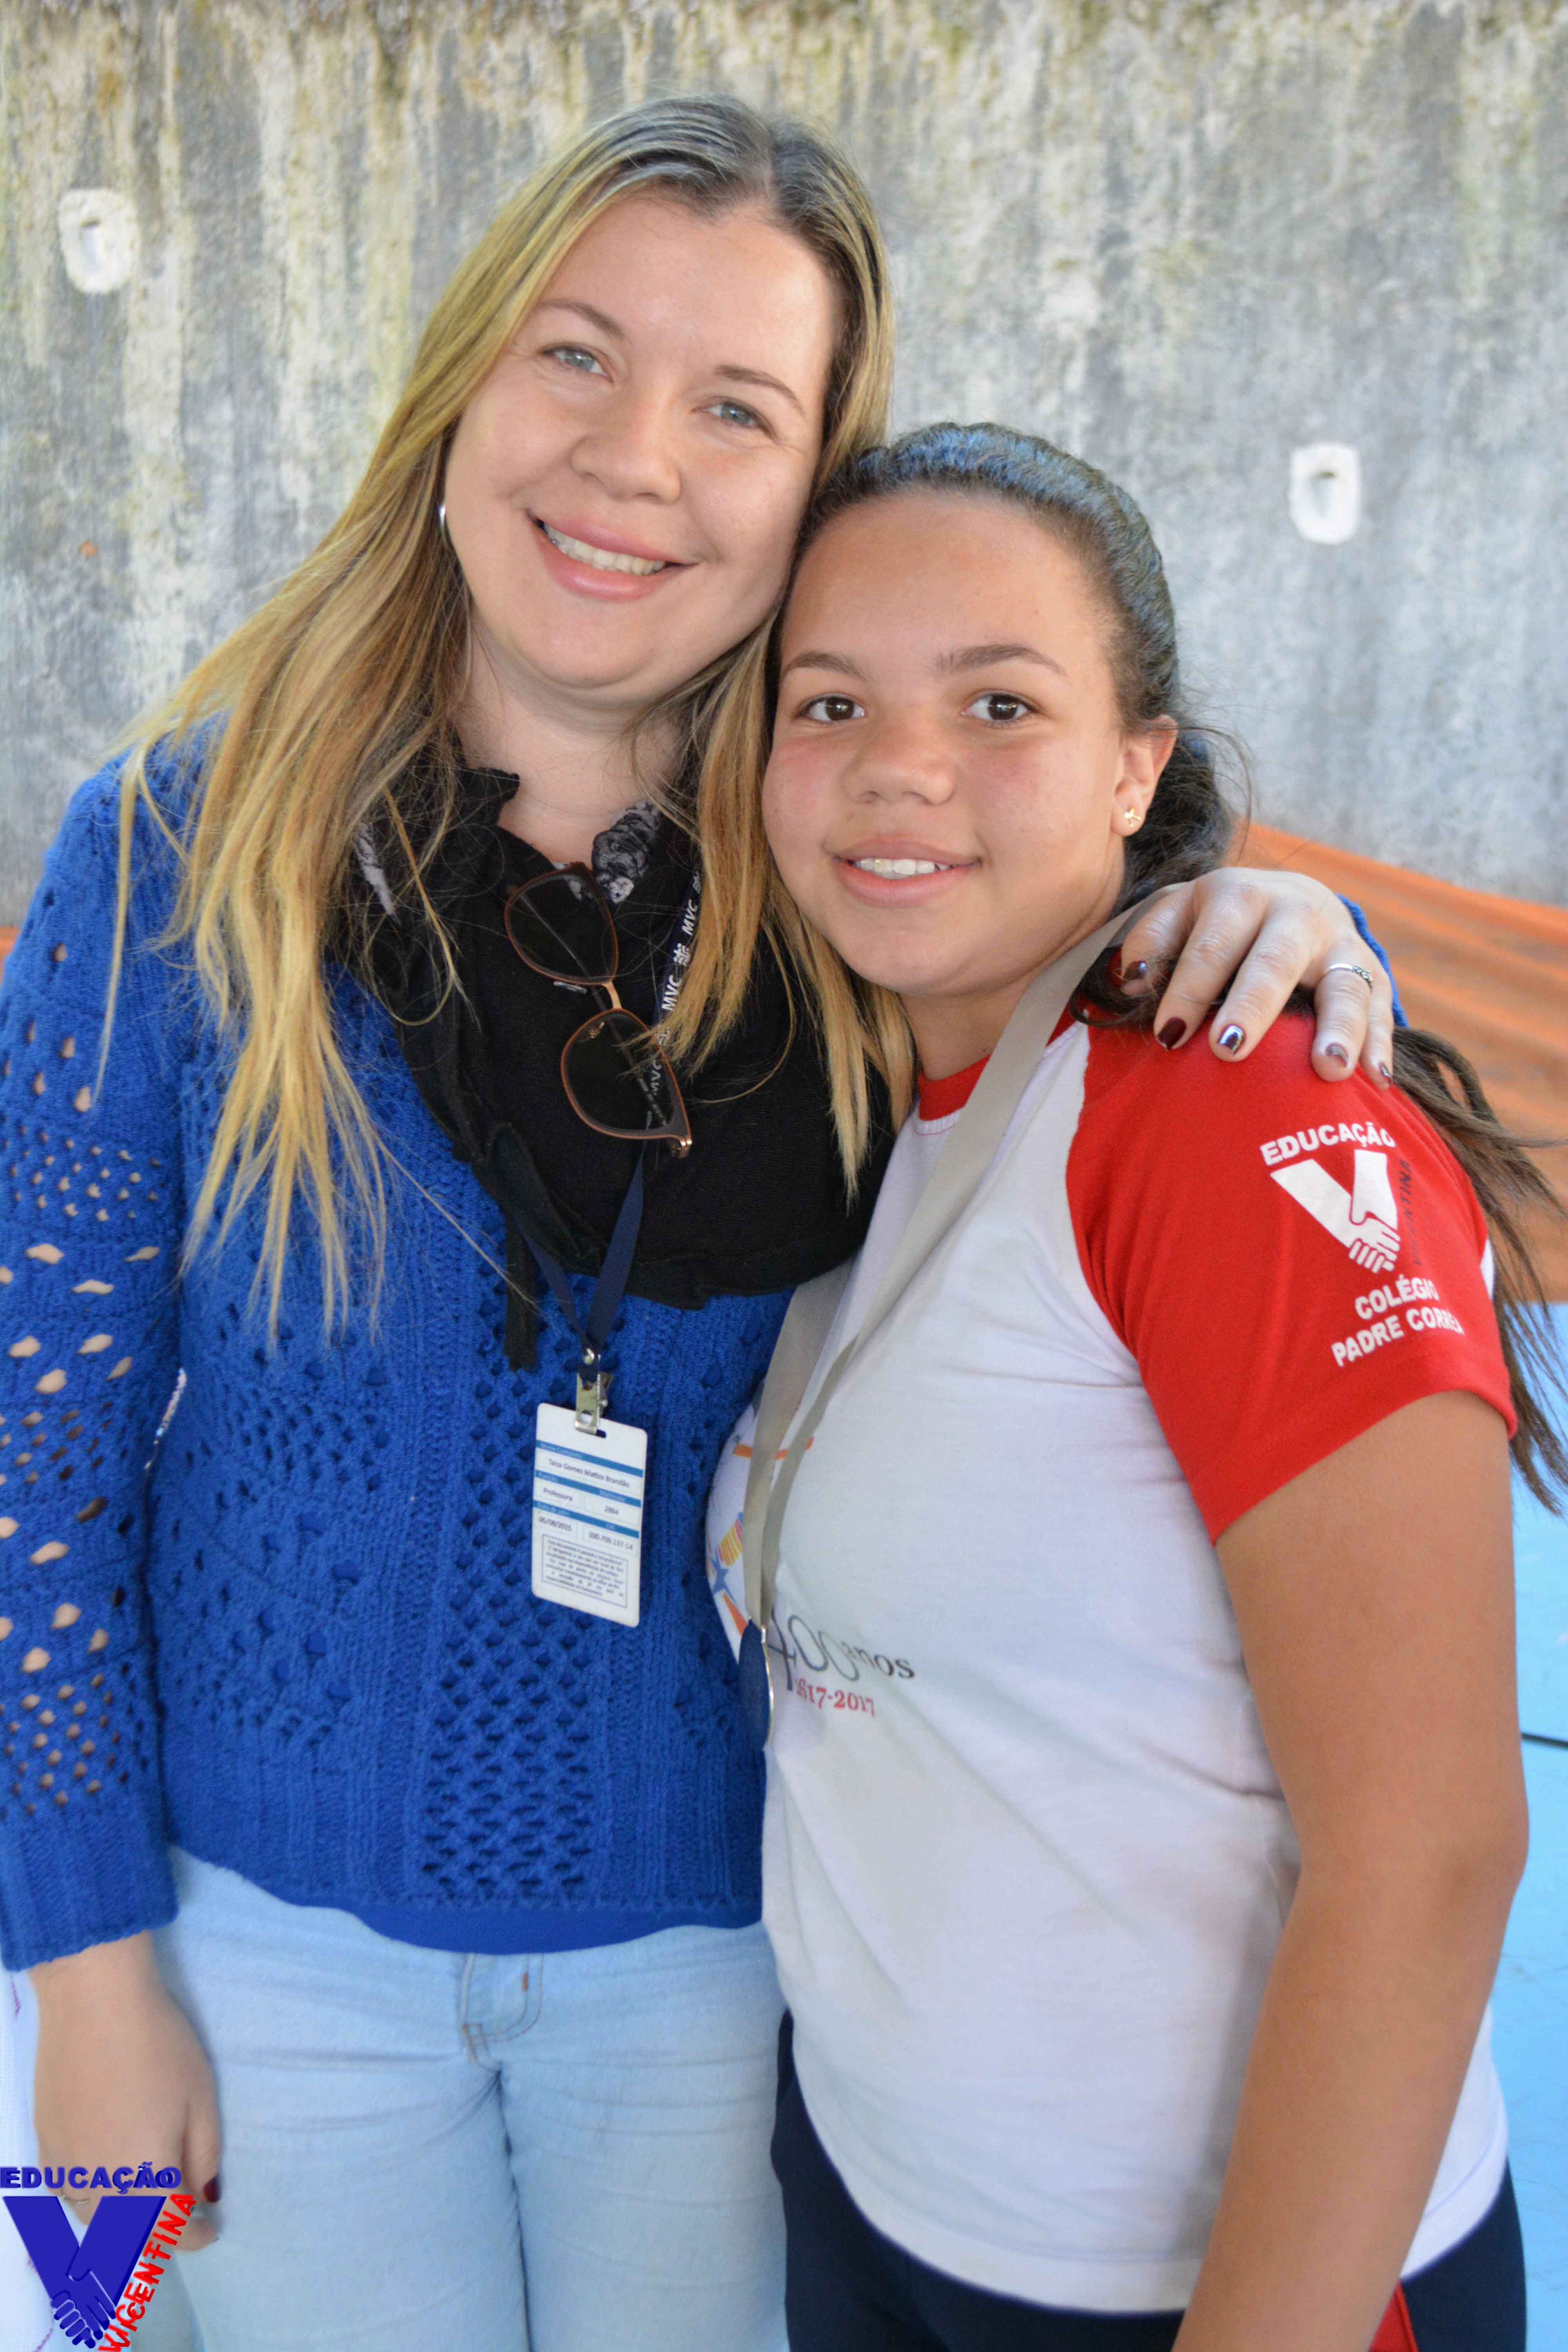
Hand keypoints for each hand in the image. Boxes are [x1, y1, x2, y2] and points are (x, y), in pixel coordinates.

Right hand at [30, 1930, 221, 2252]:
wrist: (93, 2003)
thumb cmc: (158, 2046)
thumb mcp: (200, 2098)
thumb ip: (203, 2155)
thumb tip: (206, 2195)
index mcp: (144, 2180)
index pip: (171, 2231)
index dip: (195, 2235)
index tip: (210, 2228)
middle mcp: (99, 2187)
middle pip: (128, 2238)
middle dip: (157, 2236)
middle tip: (181, 2214)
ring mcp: (66, 2168)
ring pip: (93, 2221)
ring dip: (121, 2224)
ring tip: (146, 2198)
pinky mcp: (44, 2146)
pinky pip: (68, 2193)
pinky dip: (90, 2198)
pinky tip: (104, 2177)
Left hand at [1119, 869, 1395, 1084]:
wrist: (1294, 898)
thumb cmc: (1223, 920)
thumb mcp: (1182, 911)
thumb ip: (1152, 940)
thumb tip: (1131, 982)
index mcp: (1241, 896)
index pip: (1211, 946)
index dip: (1188, 990)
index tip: (1168, 1036)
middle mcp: (1296, 914)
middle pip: (1274, 961)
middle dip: (1252, 1005)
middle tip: (1229, 1050)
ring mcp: (1340, 944)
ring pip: (1343, 985)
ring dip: (1338, 1028)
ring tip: (1327, 1069)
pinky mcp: (1372, 973)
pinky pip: (1381, 1009)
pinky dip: (1380, 1045)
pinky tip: (1375, 1080)